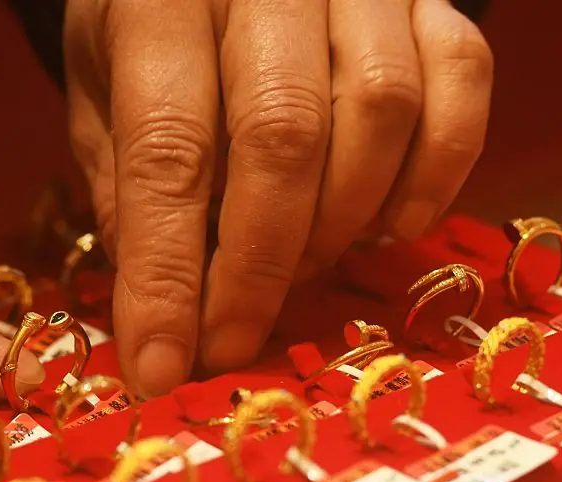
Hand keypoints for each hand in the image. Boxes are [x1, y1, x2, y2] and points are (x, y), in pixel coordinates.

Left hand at [64, 0, 492, 396]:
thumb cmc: (149, 24)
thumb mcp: (100, 87)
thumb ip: (124, 178)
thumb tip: (159, 300)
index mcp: (160, 2)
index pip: (168, 151)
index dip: (166, 274)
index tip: (160, 366)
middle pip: (282, 137)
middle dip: (257, 268)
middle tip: (229, 343)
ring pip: (380, 112)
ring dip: (339, 222)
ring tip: (297, 270)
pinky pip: (461, 81)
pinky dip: (434, 171)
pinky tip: (389, 224)